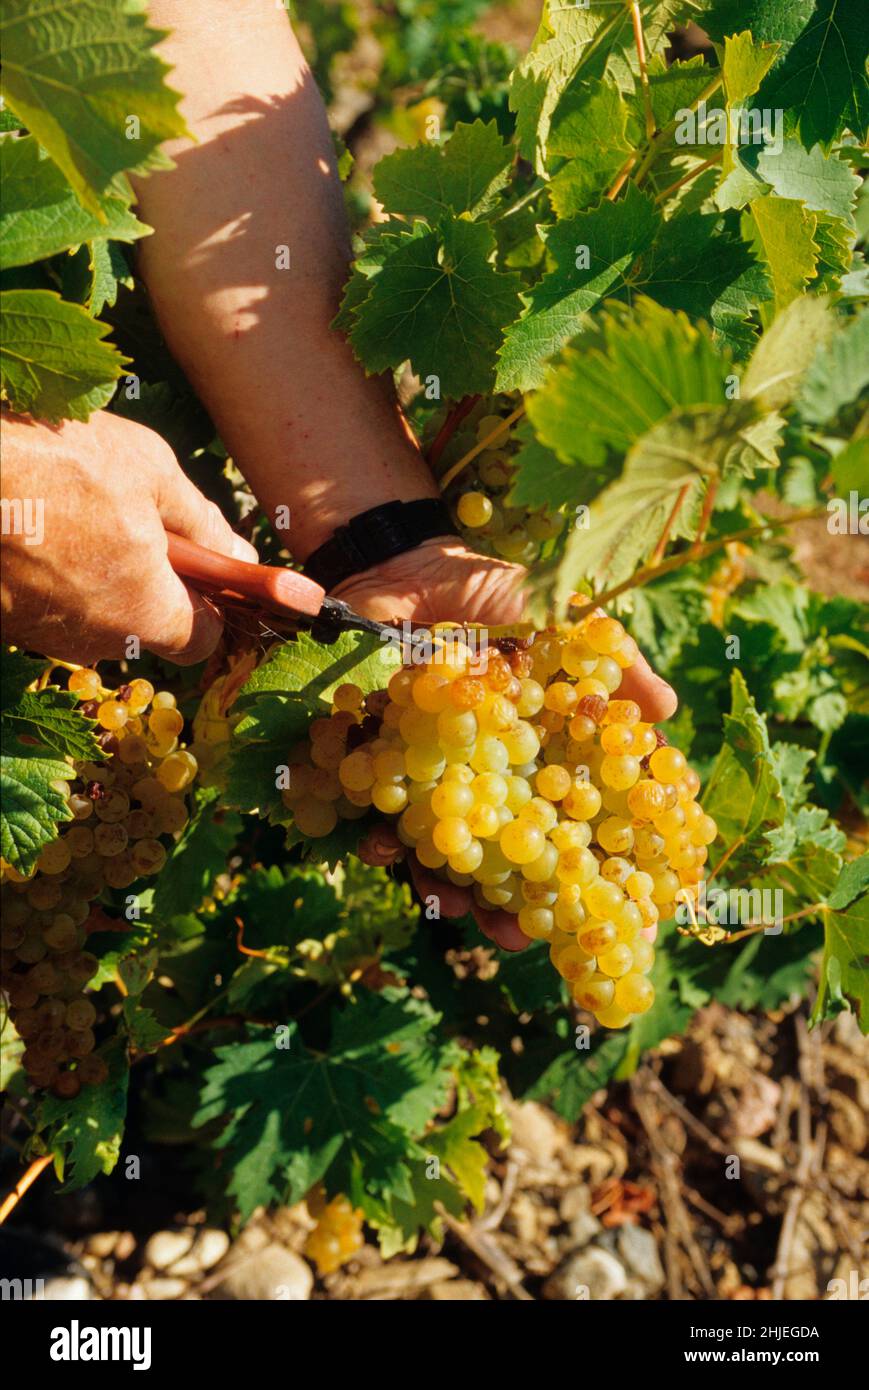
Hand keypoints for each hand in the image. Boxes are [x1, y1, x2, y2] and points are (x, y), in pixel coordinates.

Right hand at [1, 410, 256, 664]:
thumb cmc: (53, 459)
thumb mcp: (150, 471)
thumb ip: (203, 521)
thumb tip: (241, 554)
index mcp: (147, 614)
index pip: (202, 640)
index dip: (209, 602)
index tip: (203, 564)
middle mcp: (95, 641)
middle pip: (144, 624)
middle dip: (147, 578)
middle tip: (126, 514)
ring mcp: (41, 636)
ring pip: (92, 612)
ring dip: (94, 570)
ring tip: (70, 508)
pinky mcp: (4, 621)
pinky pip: (45, 602)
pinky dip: (48, 569)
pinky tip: (35, 521)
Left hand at [348, 538, 674, 949]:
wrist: (405, 563)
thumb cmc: (495, 594)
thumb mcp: (562, 619)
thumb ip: (613, 660)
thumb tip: (668, 709)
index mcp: (534, 757)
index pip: (562, 828)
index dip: (574, 873)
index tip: (588, 913)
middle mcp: (486, 777)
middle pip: (501, 858)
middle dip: (506, 904)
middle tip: (510, 937)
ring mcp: (432, 776)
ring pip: (441, 851)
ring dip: (444, 885)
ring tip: (450, 901)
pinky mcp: (380, 763)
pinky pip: (381, 816)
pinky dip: (382, 837)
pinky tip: (387, 848)